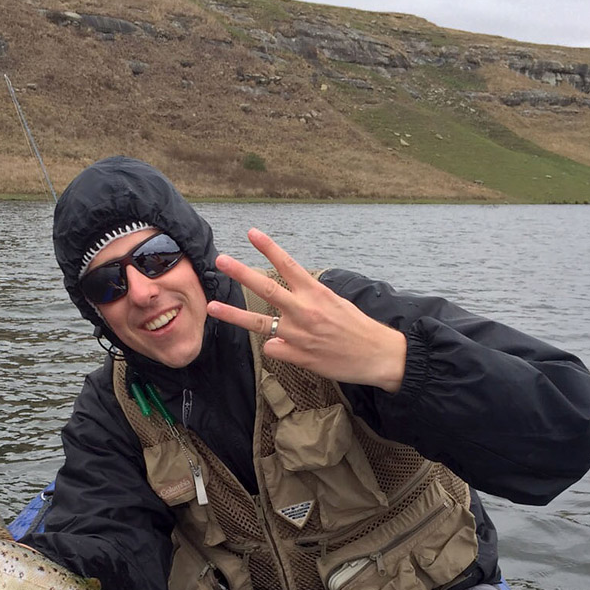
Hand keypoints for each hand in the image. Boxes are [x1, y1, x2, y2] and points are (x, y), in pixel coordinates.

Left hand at [209, 229, 406, 392]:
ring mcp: (298, 335)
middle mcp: (304, 311)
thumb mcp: (335, 303)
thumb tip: (287, 306)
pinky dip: (274, 346)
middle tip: (221, 260)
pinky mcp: (298, 356)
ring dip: (233, 315)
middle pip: (266, 289)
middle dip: (241, 273)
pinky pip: (274, 348)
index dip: (268, 248)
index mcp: (316, 293)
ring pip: (258, 323)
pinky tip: (285, 348)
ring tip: (212, 306)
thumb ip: (309, 301)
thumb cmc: (358, 327)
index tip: (251, 233)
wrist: (377, 355)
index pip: (288, 264)